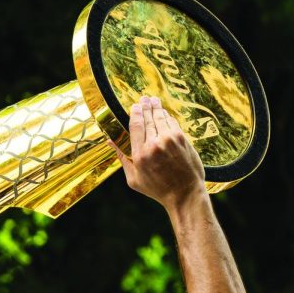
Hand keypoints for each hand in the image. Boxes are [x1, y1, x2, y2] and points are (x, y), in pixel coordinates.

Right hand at [114, 96, 206, 210]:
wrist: (184, 194)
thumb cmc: (157, 189)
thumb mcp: (133, 179)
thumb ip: (122, 157)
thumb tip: (110, 140)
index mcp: (139, 155)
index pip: (135, 125)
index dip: (135, 112)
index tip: (134, 106)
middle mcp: (154, 145)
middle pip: (148, 118)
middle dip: (145, 106)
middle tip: (144, 98)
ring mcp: (169, 140)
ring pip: (160, 117)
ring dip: (156, 107)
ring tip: (154, 101)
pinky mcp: (182, 139)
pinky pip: (172, 122)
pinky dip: (167, 117)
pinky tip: (164, 113)